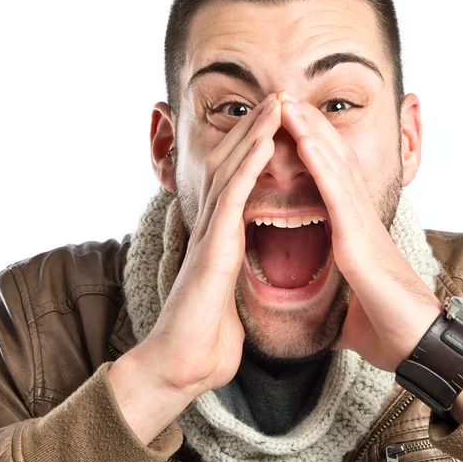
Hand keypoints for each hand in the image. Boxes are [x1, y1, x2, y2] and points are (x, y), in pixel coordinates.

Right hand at [142, 94, 281, 395]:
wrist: (183, 364)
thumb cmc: (207, 332)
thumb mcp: (229, 290)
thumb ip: (236, 268)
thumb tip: (246, 264)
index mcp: (222, 236)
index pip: (239, 181)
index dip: (256, 150)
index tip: (279, 125)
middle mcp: (213, 227)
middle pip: (233, 165)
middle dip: (255, 129)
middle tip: (277, 97)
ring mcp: (210, 234)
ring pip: (231, 172)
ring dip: (253, 135)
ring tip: (275, 104)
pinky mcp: (213, 249)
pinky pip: (233, 198)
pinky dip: (248, 166)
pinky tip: (265, 141)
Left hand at [279, 96, 442, 372]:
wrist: (418, 347)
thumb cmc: (388, 326)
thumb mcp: (349, 304)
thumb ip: (333, 295)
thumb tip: (317, 307)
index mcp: (355, 231)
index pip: (332, 179)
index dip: (313, 148)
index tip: (290, 124)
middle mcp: (360, 220)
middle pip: (334, 161)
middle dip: (310, 127)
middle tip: (286, 97)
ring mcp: (363, 227)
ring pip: (336, 168)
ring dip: (311, 133)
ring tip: (289, 103)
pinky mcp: (360, 243)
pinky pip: (336, 196)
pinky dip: (320, 166)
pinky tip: (304, 141)